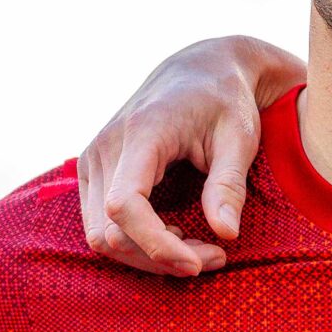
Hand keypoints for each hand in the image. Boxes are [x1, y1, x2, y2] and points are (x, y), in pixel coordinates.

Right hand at [78, 36, 301, 275]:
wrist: (199, 68)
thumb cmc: (224, 100)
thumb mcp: (239, 137)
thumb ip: (229, 185)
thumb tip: (226, 234)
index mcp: (140, 134)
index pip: (125, 207)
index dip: (157, 245)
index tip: (200, 262)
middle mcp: (104, 149)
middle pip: (108, 232)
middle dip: (159, 258)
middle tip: (214, 258)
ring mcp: (92, 161)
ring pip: (100, 236)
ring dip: (147, 256)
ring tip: (196, 250)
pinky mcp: (94, 173)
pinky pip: (101, 224)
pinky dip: (137, 242)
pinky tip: (176, 234)